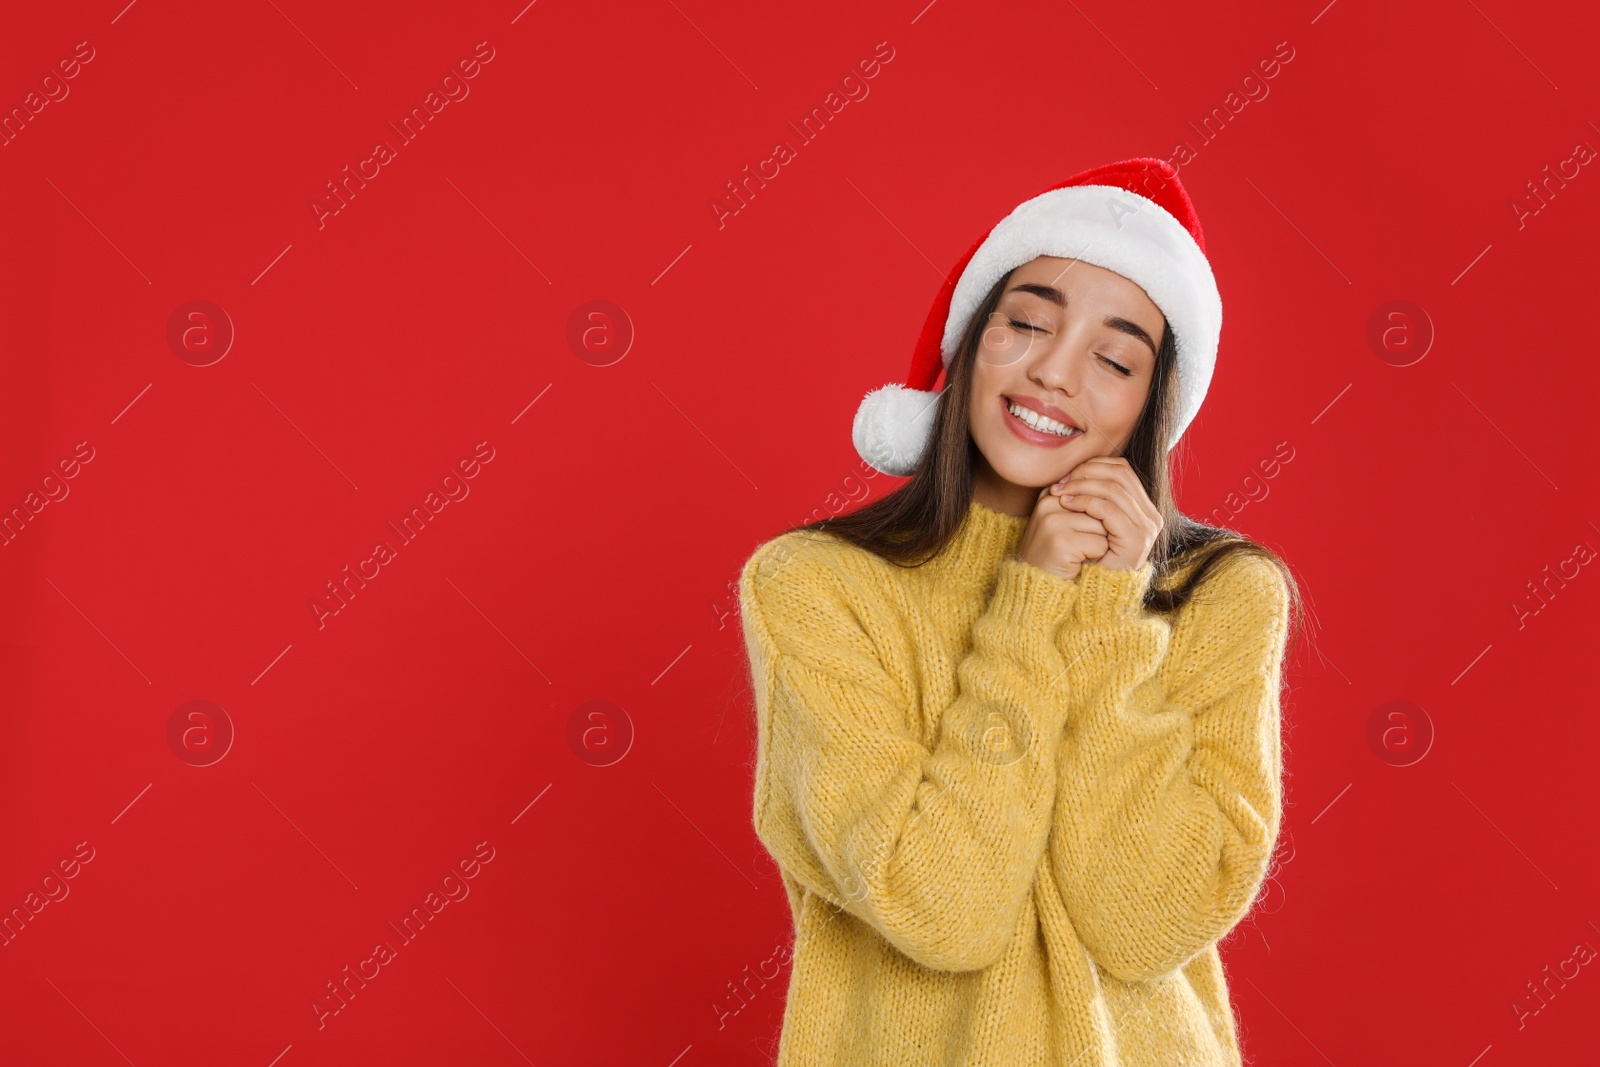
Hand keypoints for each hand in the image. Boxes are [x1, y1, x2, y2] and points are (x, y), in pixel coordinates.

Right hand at [1016, 481, 1109, 581]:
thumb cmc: (1056, 551)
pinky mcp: (1061, 541)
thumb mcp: (1065, 520)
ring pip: (1104, 525)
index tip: (1083, 531)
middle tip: (1080, 544)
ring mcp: (1053, 521)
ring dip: (1100, 543)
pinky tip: (1079, 561)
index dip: (1097, 516)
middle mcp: (1050, 502)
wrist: (1036, 583)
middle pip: (1100, 508)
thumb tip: (1115, 490)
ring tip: (1079, 552)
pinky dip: (1097, 556)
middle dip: (1100, 529)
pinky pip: (1100, 544)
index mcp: (1051, 493)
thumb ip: (1083, 502)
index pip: (1095, 493)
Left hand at [1047, 456, 1161, 571]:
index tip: (1068, 474)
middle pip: (1120, 475)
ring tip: (1060, 492)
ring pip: (1113, 490)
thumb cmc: (1088, 555)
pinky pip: (1109, 510)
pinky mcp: (1136, 541)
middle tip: (1062, 481)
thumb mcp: (1094, 520)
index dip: (1094, 465)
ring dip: (1082, 486)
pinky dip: (1085, 502)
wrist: (1091, 591)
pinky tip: (1067, 503)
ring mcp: (1147, 529)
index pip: (1122, 470)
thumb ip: (1095, 496)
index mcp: (1144, 509)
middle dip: (1087, 473)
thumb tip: (1076, 467)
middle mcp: (1151, 517)